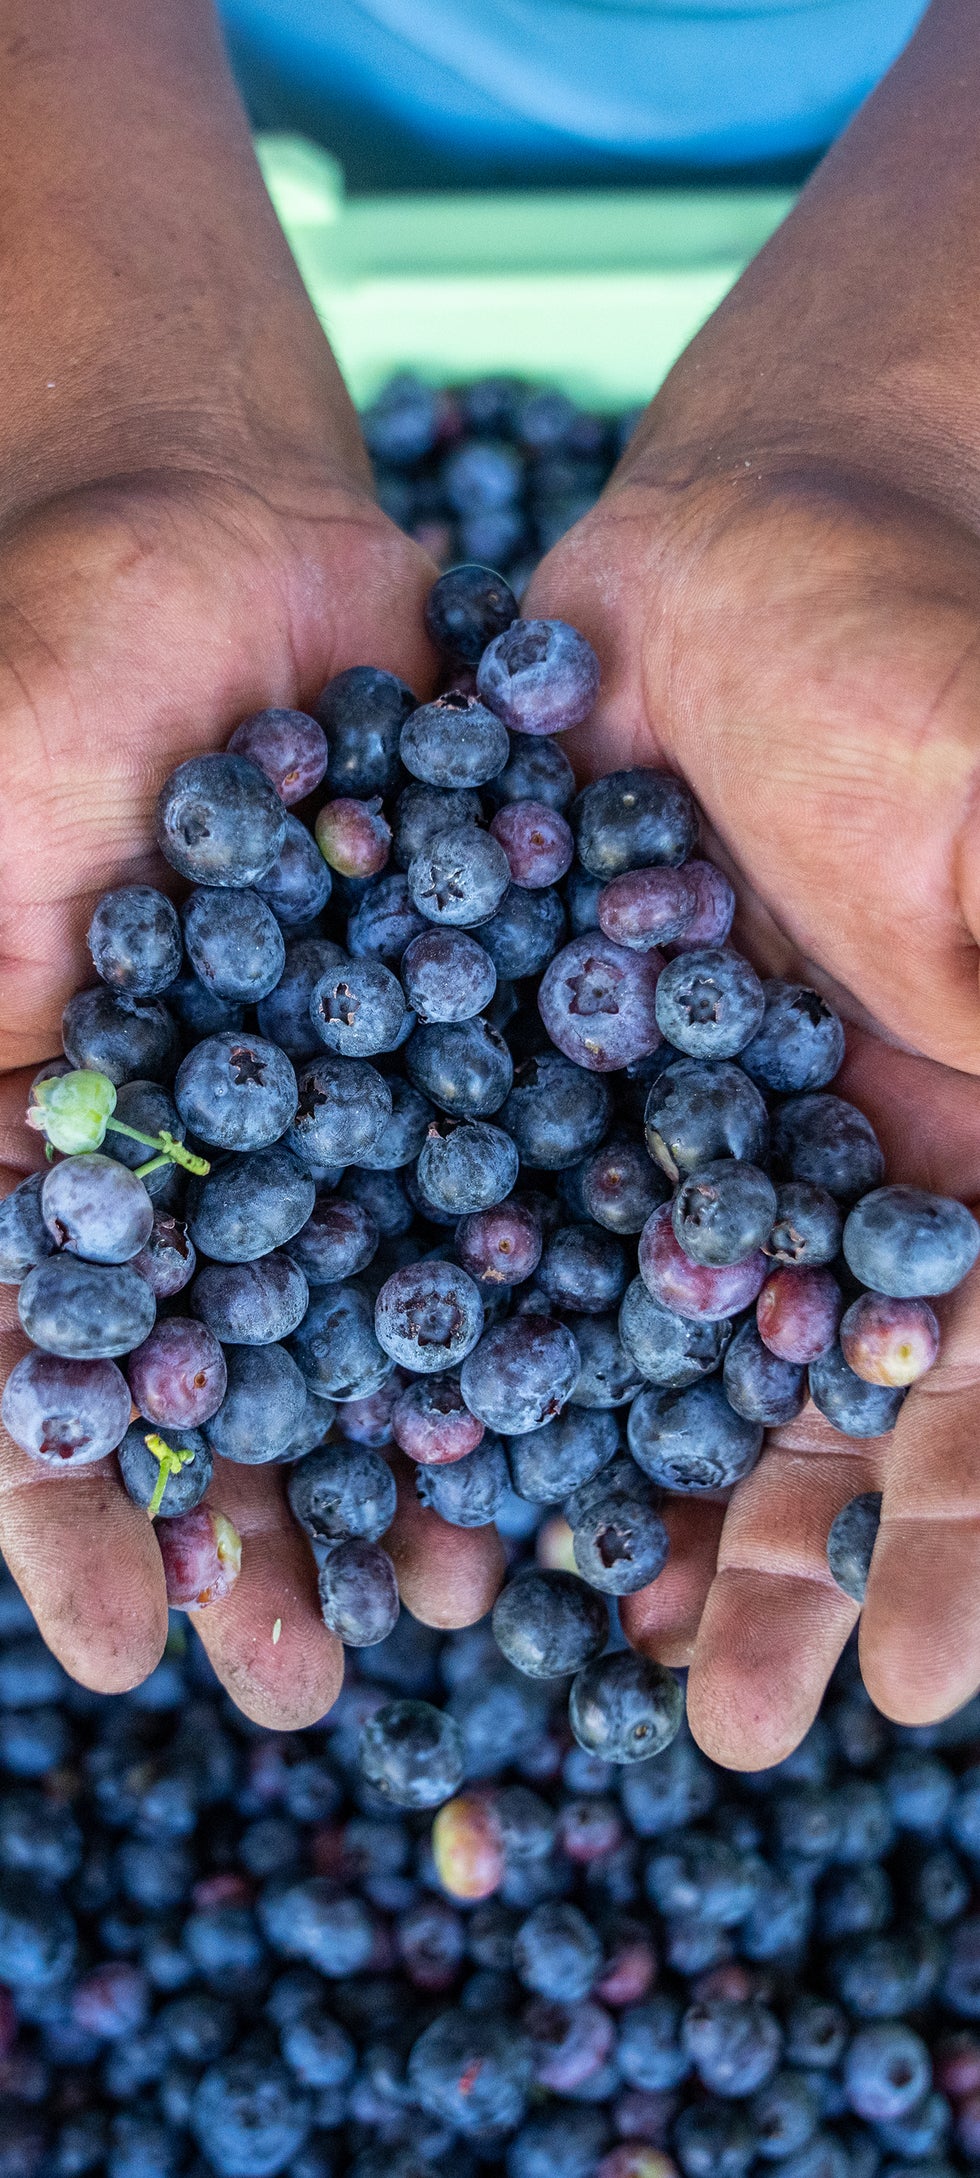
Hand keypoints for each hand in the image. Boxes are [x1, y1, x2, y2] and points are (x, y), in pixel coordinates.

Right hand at [0, 0, 501, 1729]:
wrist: (208, 529)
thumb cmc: (33, 691)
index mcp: (75, 1162)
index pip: (64, 1376)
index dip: (89, 1518)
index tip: (134, 1650)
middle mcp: (221, 1167)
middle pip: (244, 1387)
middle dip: (278, 1537)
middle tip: (322, 1691)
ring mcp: (361, 1110)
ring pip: (395, 1321)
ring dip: (427, 1458)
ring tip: (480, 1595)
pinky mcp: (489, 1033)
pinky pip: (533, 1178)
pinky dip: (570, 1286)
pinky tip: (616, 1394)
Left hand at [526, 0, 979, 1765]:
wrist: (745, 540)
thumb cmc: (922, 657)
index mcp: (946, 1148)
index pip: (959, 1371)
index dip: (954, 1524)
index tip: (928, 1682)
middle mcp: (800, 1174)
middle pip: (788, 1404)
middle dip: (765, 1559)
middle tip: (718, 1727)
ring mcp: (657, 1140)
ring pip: (622, 1356)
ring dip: (591, 1499)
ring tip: (541, 1643)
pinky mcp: (522, 1076)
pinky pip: (478, 1242)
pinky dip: (442, 1352)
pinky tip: (401, 1461)